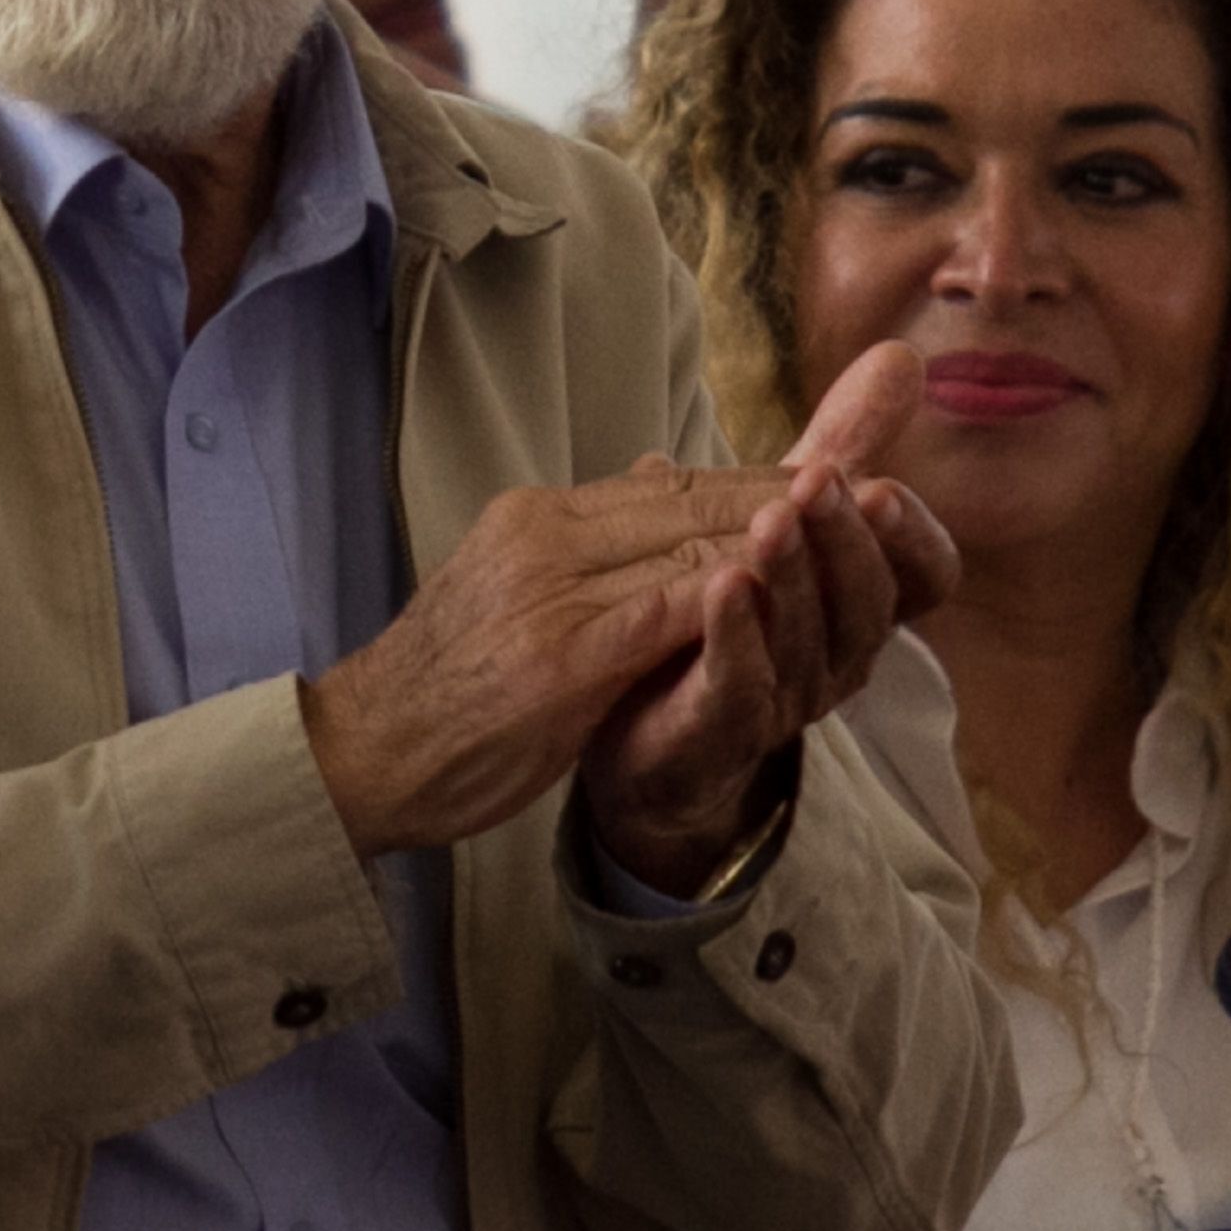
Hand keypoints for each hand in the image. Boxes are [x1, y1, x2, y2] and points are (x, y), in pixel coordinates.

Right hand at [300, 347, 953, 870]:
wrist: (360, 753)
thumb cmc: (444, 692)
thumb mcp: (515, 600)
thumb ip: (585, 551)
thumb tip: (652, 484)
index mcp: (538, 518)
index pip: (669, 484)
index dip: (756, 481)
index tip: (831, 477)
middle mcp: (546, 534)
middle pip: (691, 498)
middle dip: (786, 493)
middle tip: (870, 487)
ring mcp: (550, 589)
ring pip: (687, 543)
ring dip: (776, 534)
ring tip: (853, 529)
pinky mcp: (559, 653)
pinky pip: (664, 610)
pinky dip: (729, 593)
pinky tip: (783, 590)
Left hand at [579, 346, 958, 895]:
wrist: (635, 721)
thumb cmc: (724, 608)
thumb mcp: (782, 515)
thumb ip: (837, 446)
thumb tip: (902, 356)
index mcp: (858, 603)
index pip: (925, 576)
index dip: (915, 536)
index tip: (885, 486)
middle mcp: (839, 654)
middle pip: (868, 600)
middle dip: (846, 538)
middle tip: (820, 481)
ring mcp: (785, 697)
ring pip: (811, 639)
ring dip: (793, 575)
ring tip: (770, 518)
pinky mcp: (721, 727)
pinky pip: (742, 681)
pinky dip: (737, 632)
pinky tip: (721, 582)